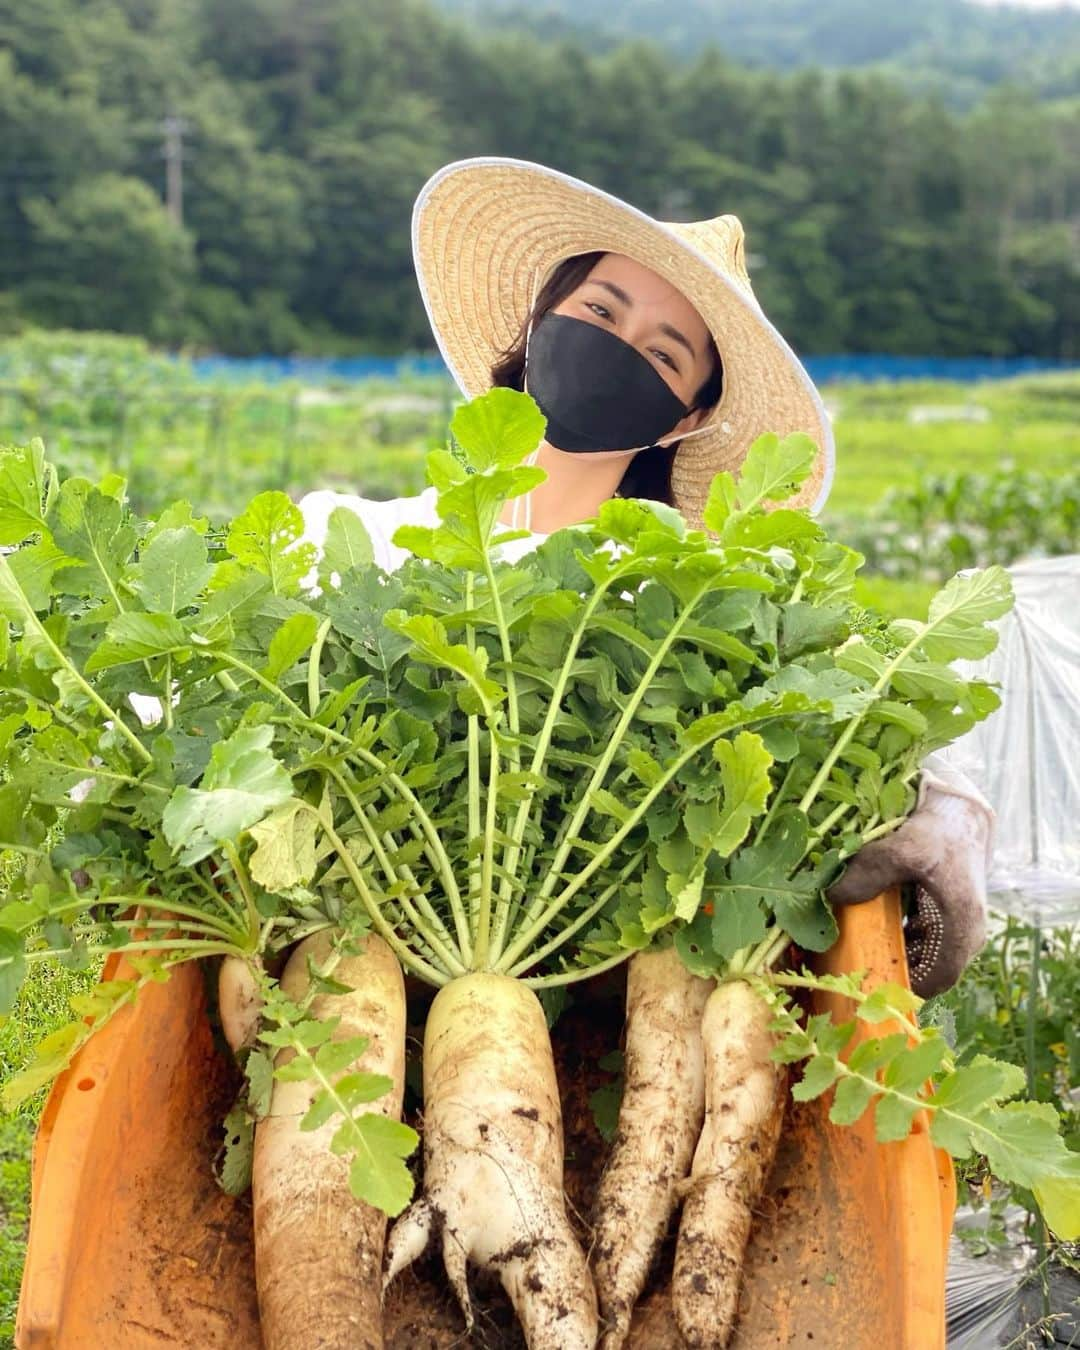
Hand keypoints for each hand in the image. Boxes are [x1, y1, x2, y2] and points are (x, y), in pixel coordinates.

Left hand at [825, 759, 993, 996]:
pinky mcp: (948, 915)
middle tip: (852, 963)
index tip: (866, 982)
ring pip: (924, 956)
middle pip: (927, 971)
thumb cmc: (938, 832)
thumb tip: (831, 896)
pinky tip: (871, 923)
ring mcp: (958, 926)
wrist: (960, 810)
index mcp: (962, 929)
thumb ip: (868, 873)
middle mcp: (966, 934)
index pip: (936, 980)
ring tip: (855, 944)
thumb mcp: (903, 850)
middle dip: (890, 969)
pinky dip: (898, 936)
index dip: (903, 988)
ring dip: (893, 952)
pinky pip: (923, 939)